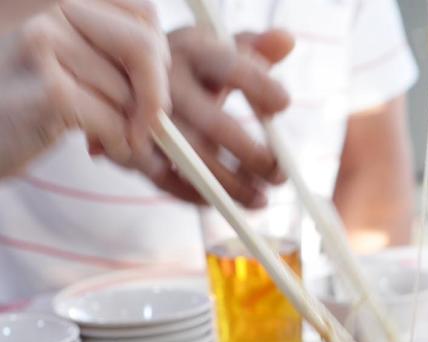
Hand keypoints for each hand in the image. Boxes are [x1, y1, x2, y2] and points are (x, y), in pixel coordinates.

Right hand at [0, 0, 169, 177]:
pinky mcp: (50, 91)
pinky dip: (121, 145)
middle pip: (146, 47)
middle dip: (156, 94)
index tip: (147, 83)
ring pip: (132, 93)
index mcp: (61, 0)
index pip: (142, 11)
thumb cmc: (25, 101)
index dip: (158, 54)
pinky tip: (100, 147)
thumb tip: (173, 71)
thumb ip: (110, 51)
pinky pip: (116, 122)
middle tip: (147, 124)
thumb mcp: (67, 60)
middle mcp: (50, 12)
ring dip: (136, 129)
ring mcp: (46, 47)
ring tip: (116, 141)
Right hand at [133, 26, 293, 207]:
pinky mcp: (132, 147)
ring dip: (231, 186)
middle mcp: (164, 83)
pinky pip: (166, 180)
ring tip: (262, 200)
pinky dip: (198, 196)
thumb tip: (286, 40)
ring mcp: (145, 117)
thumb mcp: (217, 49)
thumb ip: (254, 47)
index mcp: (190, 52)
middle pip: (214, 124)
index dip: (258, 84)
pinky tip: (225, 202)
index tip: (284, 103)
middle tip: (280, 173)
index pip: (228, 66)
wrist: (128, 80)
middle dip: (253, 155)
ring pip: (193, 159)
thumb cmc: (191, 68)